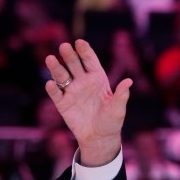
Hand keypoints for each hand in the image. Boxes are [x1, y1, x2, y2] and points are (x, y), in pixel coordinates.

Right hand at [45, 39, 132, 166]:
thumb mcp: (118, 108)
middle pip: (74, 65)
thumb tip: (129, 81)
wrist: (99, 137)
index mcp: (98, 79)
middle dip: (69, 55)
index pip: (90, 61)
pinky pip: (56, 94)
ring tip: (50, 59)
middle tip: (64, 46)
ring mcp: (72, 92)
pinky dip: (52, 89)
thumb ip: (122, 94)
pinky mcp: (63, 104)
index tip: (80, 42)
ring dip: (56, 68)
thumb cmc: (111, 121)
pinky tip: (51, 83)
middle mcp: (83, 82)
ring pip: (62, 76)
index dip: (85, 51)